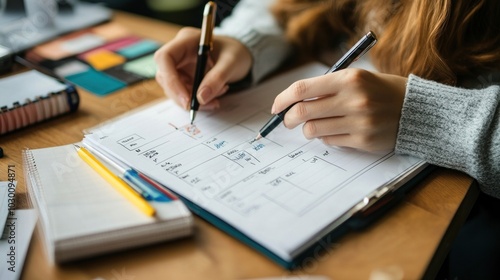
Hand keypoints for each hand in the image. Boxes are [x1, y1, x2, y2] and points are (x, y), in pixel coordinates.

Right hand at [154, 27, 252, 109]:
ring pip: (173, 89)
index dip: (170, 79)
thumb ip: (217, 78)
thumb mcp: (232, 63)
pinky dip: (198, 101)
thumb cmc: (235, 52)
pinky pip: (184, 94)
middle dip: (182, 95)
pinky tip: (215, 97)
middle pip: (165, 77)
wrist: (239, 55)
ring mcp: (180, 66)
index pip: (165, 58)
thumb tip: (201, 98)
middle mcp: (179, 53)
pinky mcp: (184, 78)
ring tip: (217, 98)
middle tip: (203, 105)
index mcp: (186, 40)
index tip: (186, 99)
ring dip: (192, 100)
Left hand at [271, 69, 407, 151]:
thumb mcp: (357, 78)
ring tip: (315, 125)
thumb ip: (327, 87)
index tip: (276, 107)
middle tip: (288, 120)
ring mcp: (359, 122)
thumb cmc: (382, 91)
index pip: (302, 89)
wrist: (417, 110)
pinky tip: (334, 131)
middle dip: (288, 118)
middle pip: (302, 112)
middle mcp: (353, 100)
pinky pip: (329, 141)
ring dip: (307, 129)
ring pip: (312, 130)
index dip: (282, 99)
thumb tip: (294, 102)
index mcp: (349, 79)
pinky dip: (325, 137)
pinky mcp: (363, 140)